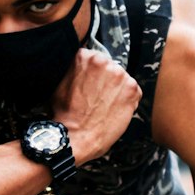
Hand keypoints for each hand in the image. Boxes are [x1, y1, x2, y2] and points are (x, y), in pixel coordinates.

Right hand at [51, 47, 140, 165]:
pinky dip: (127, 101)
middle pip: (110, 67)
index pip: (95, 58)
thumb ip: (74, 70)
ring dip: (116, 90)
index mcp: (85, 57)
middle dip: (105, 80)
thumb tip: (82, 69)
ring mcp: (121, 75)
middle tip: (96, 97)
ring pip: (122, 79)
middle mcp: (105, 62)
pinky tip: (113, 110)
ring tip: (104, 106)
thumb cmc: (65, 115)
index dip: (93, 74)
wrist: (76, 137)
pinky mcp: (132, 90)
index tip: (90, 83)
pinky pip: (134, 92)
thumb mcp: (60, 84)